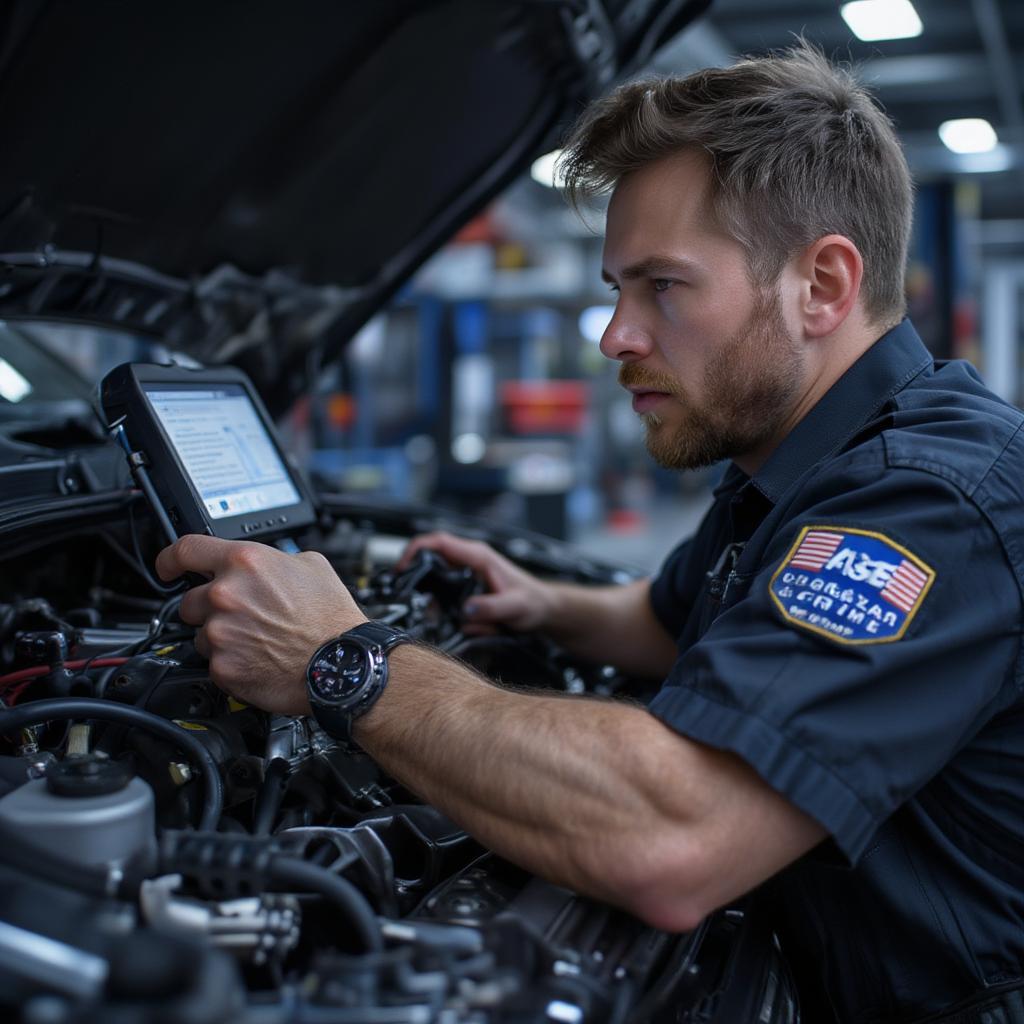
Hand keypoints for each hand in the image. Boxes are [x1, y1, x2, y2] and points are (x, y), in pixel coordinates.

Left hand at [156, 535, 364, 714]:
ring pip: (200, 633)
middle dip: (210, 607)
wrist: (341, 664)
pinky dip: (231, 662)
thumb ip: (273, 559)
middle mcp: (226, 595)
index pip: (185, 550)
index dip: (170, 559)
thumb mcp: (311, 565)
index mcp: (246, 562)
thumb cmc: (331, 618)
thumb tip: (260, 564)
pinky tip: (258, 659)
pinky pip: (213, 662)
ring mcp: (220, 633)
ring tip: (257, 640)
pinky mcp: (222, 667)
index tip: (167, 567)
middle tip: (243, 616)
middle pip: (190, 599)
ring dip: (220, 636)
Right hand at [398, 531, 554, 632]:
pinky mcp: (466, 585)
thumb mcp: (515, 607)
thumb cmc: (533, 602)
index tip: (401, 567)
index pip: (440, 542)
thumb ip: (492, 609)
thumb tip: (466, 610)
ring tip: (438, 616)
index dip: (416, 549)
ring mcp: (467, 571)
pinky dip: (443, 606)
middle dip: (417, 577)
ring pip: (436, 578)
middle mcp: (470, 559)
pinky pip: (445, 593)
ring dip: (433, 597)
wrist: (544, 608)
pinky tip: (453, 620)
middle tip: (409, 598)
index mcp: (479, 556)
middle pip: (431, 557)